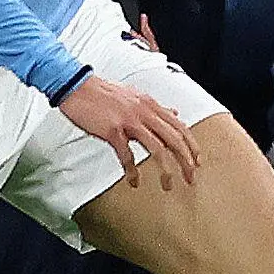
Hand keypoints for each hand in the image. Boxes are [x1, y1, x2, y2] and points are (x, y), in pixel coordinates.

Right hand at [56, 73, 201, 189]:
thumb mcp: (136, 96)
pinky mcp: (112, 131)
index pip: (179, 126)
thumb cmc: (104, 93)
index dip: (191, 145)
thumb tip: (175, 112)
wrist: (77, 87)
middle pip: (174, 139)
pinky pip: (127, 154)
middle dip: (185, 161)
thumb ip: (156, 107)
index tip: (196, 161)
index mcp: (151, 104)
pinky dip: (132, 171)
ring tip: (168, 185)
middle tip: (191, 178)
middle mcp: (144, 112)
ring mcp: (129, 121)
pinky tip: (134, 181)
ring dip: (165, 170)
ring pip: (157, 148)